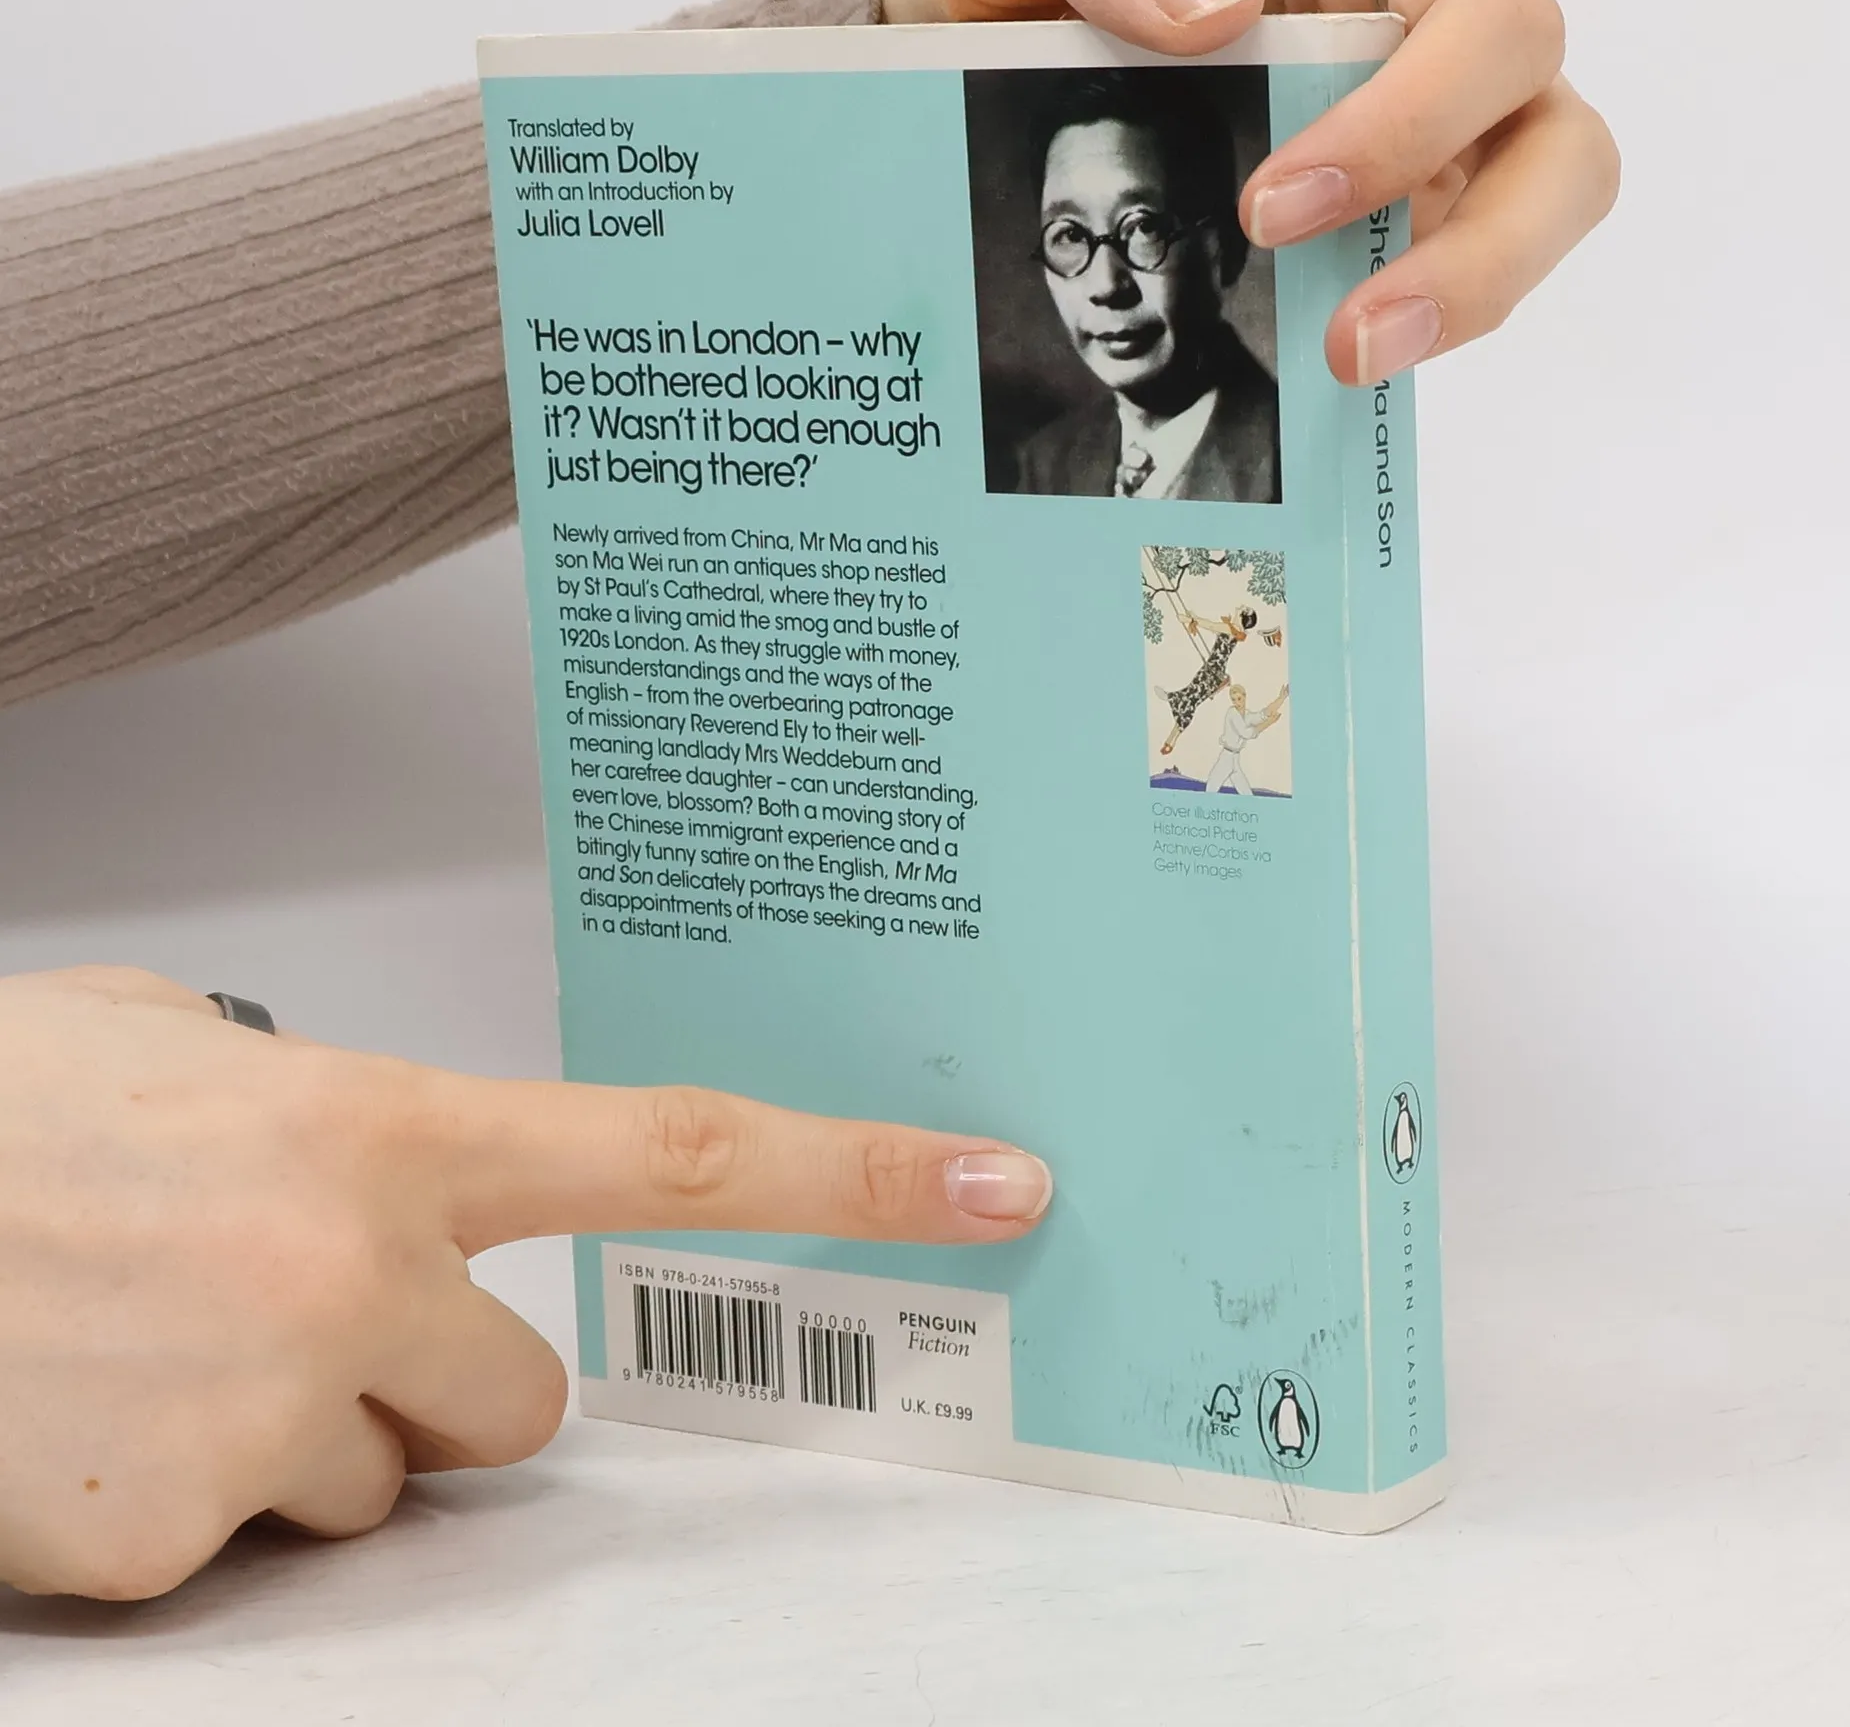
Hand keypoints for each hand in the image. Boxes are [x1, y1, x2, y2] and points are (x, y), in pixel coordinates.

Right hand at [0, 967, 1050, 1599]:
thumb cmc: (5, 1110)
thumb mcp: (187, 1053)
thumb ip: (329, 1104)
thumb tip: (396, 1162)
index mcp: (383, 1131)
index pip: (678, 1155)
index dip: (855, 1172)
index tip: (993, 1183)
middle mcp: (354, 1274)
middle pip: (524, 1407)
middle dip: (438, 1384)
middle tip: (290, 1316)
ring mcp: (264, 1419)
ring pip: (385, 1488)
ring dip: (305, 1443)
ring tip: (156, 1353)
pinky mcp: (167, 1547)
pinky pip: (249, 1553)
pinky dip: (187, 1508)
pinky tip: (88, 1420)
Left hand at [885, 0, 1618, 383]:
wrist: (1004, 49)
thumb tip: (1209, 8)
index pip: (1475, 4)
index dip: (1411, 115)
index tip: (1271, 206)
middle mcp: (1426, 27)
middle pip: (1554, 130)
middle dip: (1475, 247)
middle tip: (1345, 333)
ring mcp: (1432, 133)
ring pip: (1542, 210)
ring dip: (1469, 300)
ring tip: (1350, 366)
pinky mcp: (1402, 219)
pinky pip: (1452, 280)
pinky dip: (1406, 335)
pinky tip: (1320, 380)